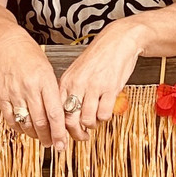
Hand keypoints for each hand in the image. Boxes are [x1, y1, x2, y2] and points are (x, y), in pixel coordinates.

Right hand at [0, 28, 67, 148]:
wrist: (5, 43)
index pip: (55, 113)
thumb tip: (61, 115)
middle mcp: (29, 88)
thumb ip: (53, 91)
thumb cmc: (30, 55)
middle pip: (40, 122)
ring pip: (26, 123)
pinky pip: (11, 119)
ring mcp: (14, 93)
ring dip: (35, 136)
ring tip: (42, 139)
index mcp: (45, 80)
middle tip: (54, 145)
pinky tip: (26, 130)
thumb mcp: (48, 69)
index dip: (60, 132)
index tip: (63, 144)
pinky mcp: (2, 96)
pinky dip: (19, 128)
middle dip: (49, 138)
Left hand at [57, 19, 146, 141]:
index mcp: (67, 80)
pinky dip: (104, 118)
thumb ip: (71, 90)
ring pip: (87, 120)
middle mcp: (78, 84)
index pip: (57, 111)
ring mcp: (94, 87)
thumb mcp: (78, 71)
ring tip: (95, 121)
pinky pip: (104, 114)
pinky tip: (105, 111)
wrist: (119, 40)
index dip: (60, 128)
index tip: (64, 136)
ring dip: (92, 125)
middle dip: (76, 134)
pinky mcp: (110, 88)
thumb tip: (66, 113)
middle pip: (70, 120)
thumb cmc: (99, 56)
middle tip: (82, 136)